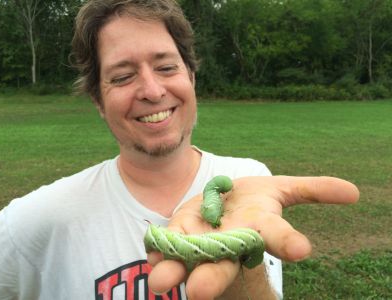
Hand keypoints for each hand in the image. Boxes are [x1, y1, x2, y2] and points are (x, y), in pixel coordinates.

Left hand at [147, 176, 358, 298]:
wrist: (224, 202)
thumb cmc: (255, 200)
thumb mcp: (283, 188)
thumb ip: (313, 189)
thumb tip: (354, 192)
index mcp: (258, 229)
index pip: (276, 237)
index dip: (288, 241)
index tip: (301, 249)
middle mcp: (230, 243)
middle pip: (222, 263)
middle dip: (212, 277)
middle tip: (198, 292)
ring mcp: (203, 242)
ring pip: (188, 260)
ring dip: (174, 270)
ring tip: (159, 283)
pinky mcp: (179, 233)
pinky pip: (167, 243)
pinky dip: (158, 249)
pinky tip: (150, 254)